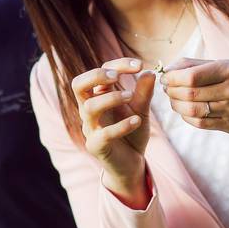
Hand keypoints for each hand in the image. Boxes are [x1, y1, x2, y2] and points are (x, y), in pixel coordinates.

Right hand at [71, 58, 155, 207]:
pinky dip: (121, 126)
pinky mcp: (96, 146)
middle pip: (78, 84)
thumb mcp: (141, 109)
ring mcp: (90, 128)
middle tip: (117, 76)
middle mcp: (89, 110)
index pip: (99, 72)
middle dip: (96, 76)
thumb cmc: (132, 131)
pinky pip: (103, 134)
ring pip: (89, 107)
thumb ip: (144, 92)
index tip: (139, 65)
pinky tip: (137, 121)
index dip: (116, 65)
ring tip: (131, 97)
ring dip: (110, 98)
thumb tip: (150, 72)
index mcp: (98, 96)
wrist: (132, 162)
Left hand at [161, 58, 228, 133]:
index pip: (192, 76)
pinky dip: (186, 116)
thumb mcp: (219, 64)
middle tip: (167, 88)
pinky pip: (199, 123)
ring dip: (176, 104)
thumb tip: (165, 70)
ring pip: (192, 110)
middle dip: (172, 90)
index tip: (165, 77)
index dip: (173, 78)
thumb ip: (191, 65)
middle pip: (190, 94)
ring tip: (173, 98)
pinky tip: (184, 109)